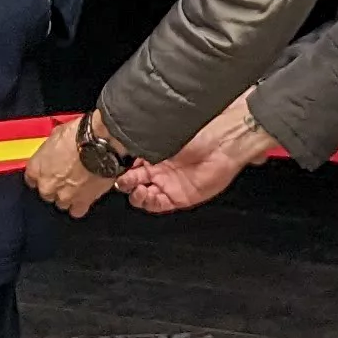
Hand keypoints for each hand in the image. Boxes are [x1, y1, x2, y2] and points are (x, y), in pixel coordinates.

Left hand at [23, 116, 111, 217]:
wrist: (100, 143)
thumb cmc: (79, 135)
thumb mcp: (57, 134)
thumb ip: (52, 148)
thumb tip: (56, 148)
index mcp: (36, 168)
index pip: (31, 179)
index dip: (42, 175)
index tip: (48, 173)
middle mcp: (47, 185)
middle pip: (46, 193)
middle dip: (55, 186)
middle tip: (67, 176)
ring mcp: (63, 196)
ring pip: (61, 203)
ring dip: (68, 195)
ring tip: (79, 185)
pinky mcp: (81, 202)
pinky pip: (77, 211)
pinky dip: (81, 204)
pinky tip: (86, 195)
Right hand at [124, 94, 281, 213]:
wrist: (223, 143)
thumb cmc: (200, 132)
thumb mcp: (165, 133)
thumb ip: (146, 139)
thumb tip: (125, 140)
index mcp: (156, 152)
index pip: (131, 164)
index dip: (122, 166)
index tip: (114, 165)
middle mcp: (161, 169)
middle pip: (134, 182)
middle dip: (124, 182)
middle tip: (121, 178)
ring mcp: (170, 184)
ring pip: (143, 195)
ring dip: (134, 194)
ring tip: (134, 187)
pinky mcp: (180, 197)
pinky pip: (158, 205)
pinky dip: (148, 201)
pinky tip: (144, 194)